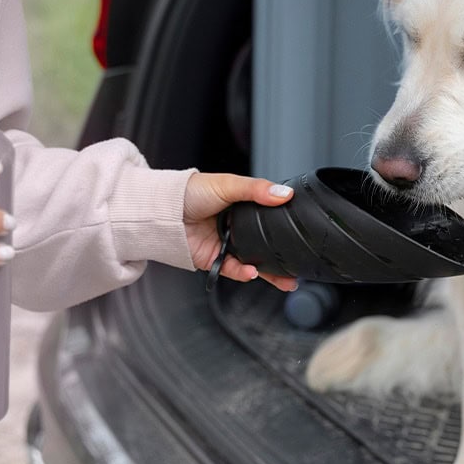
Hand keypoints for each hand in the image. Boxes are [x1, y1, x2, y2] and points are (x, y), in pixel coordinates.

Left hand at [183, 173, 297, 291]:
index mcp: (242, 206)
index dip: (284, 225)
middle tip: (299, 266)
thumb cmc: (190, 191)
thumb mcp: (228, 184)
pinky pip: (233, 269)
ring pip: (253, 261)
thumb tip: (284, 193)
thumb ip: (257, 189)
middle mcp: (236, 226)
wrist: (163, 210)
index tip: (301, 232)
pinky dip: (244, 272)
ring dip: (269, 272)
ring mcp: (226, 243)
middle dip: (282, 258)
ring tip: (285, 279)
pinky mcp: (214, 259)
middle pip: (265, 244)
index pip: (269, 217)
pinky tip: (253, 271)